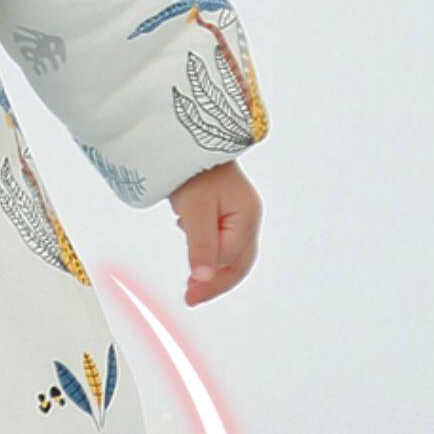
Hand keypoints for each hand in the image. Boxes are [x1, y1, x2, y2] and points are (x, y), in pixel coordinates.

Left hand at [169, 160, 261, 306]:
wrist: (185, 135)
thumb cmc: (193, 169)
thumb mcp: (195, 209)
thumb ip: (201, 245)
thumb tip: (203, 279)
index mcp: (247, 217)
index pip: (232, 259)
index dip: (212, 280)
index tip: (190, 295)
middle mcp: (248, 216)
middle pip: (238, 260)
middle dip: (216, 281)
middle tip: (192, 297)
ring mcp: (238, 211)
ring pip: (230, 251)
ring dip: (212, 268)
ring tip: (192, 284)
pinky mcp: (224, 206)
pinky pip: (222, 237)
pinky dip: (208, 250)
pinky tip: (193, 250)